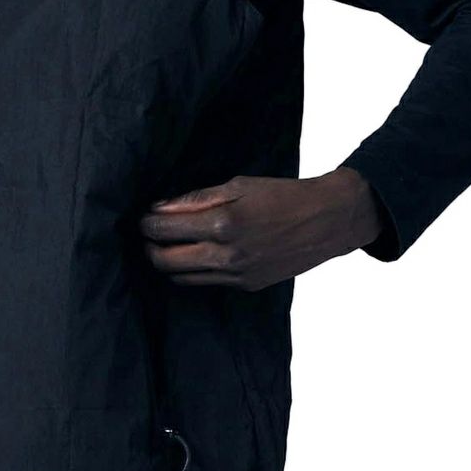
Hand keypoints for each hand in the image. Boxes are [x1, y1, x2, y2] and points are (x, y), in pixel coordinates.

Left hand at [138, 167, 383, 290]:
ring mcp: (237, 274)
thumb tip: (160, 207)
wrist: (325, 221)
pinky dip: (191, 270)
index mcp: (223, 223)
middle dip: (149, 246)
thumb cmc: (282, 195)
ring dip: (167, 261)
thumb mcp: (238, 185)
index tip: (144, 216)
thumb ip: (196, 199)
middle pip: (164, 261)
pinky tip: (194, 254)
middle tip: (150, 232)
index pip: (164, 229)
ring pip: (180, 277)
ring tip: (169, 243)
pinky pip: (204, 283)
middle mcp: (227, 254)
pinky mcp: (246, 285)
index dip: (146, 223)